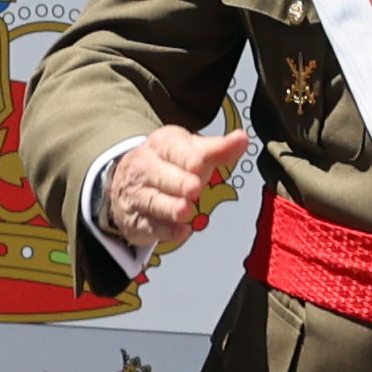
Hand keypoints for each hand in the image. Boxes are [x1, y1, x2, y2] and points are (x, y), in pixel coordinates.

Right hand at [104, 125, 249, 250]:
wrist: (129, 181)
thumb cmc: (170, 164)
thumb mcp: (193, 151)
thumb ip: (219, 149)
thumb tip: (242, 139)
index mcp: (162, 145)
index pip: (173, 148)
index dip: (187, 157)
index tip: (198, 163)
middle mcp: (145, 167)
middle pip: (160, 174)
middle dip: (178, 182)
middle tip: (194, 188)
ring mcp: (138, 194)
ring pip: (153, 201)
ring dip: (170, 208)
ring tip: (186, 211)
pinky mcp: (137, 221)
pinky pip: (150, 226)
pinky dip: (166, 231)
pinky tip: (181, 231)